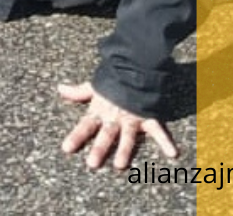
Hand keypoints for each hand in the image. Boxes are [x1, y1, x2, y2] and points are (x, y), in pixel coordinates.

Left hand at [58, 81, 176, 170]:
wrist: (132, 65)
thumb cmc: (112, 79)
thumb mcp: (93, 86)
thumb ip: (78, 92)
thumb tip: (60, 89)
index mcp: (100, 110)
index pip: (85, 125)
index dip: (76, 136)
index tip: (66, 149)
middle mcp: (114, 117)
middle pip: (105, 135)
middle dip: (99, 149)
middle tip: (92, 164)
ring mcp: (131, 117)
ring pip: (127, 136)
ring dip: (124, 150)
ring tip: (120, 165)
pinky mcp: (147, 116)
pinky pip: (158, 130)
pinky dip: (166, 140)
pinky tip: (172, 153)